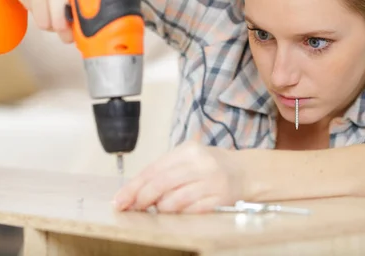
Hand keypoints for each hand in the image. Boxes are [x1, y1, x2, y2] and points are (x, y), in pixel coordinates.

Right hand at [9, 0, 82, 42]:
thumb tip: (95, 8)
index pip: (59, 22)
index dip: (70, 32)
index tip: (78, 34)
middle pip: (46, 24)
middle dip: (59, 28)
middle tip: (71, 26)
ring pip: (35, 15)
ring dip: (47, 16)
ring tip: (60, 8)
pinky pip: (25, 2)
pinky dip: (36, 4)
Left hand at [113, 141, 246, 212]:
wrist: (244, 172)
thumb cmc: (209, 166)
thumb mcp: (188, 159)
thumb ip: (164, 171)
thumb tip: (135, 192)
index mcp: (188, 150)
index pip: (153, 169)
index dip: (133, 187)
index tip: (120, 200)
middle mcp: (200, 163)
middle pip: (161, 183)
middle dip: (142, 199)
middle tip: (133, 208)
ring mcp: (212, 181)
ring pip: (175, 200)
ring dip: (161, 208)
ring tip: (159, 209)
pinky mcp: (220, 198)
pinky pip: (191, 211)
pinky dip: (179, 214)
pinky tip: (176, 213)